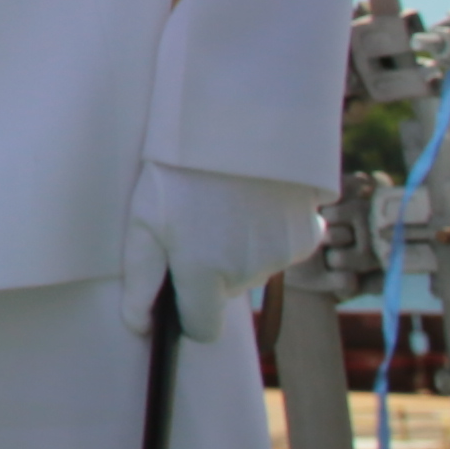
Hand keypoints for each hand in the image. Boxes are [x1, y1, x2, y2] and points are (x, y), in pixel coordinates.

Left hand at [118, 160, 321, 341]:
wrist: (240, 118)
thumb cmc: (180, 167)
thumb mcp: (143, 218)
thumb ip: (141, 279)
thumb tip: (140, 326)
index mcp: (204, 275)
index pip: (203, 329)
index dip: (189, 312)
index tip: (181, 288)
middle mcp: (247, 275)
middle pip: (227, 293)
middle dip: (212, 269)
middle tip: (198, 221)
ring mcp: (282, 255)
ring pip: (255, 269)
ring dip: (241, 248)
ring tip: (226, 202)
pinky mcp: (309, 233)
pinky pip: (284, 248)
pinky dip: (272, 232)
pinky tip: (257, 200)